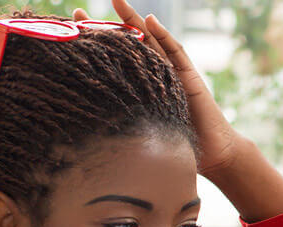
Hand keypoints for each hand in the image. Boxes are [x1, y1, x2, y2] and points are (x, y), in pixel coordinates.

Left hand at [76, 1, 243, 176]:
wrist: (212, 155)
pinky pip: (176, 52)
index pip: (115, 62)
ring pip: (150, 41)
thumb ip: (121, 131)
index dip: (95, 49)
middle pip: (128, 45)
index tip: (70, 36)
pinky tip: (151, 21)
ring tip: (117, 2)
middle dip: (105, 27)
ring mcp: (173, 74)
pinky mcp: (189, 77)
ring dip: (134, 20)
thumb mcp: (140, 137)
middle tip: (79, 12)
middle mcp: (155, 76)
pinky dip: (164, 36)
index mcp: (141, 89)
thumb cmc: (178, 150)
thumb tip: (85, 138)